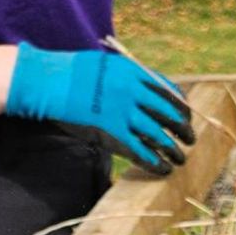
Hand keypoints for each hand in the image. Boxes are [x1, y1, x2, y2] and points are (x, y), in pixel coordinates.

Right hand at [5, 43, 195, 175]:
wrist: (46, 80)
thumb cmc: (71, 73)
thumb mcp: (106, 66)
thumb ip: (128, 78)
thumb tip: (145, 93)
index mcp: (134, 72)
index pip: (170, 91)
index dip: (182, 108)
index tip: (186, 117)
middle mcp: (133, 91)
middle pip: (170, 114)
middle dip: (184, 130)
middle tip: (190, 140)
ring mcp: (123, 112)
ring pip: (159, 135)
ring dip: (174, 150)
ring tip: (180, 159)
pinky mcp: (111, 132)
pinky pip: (141, 150)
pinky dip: (155, 161)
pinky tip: (163, 168)